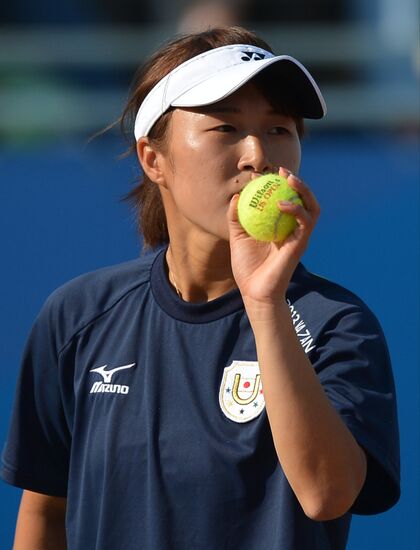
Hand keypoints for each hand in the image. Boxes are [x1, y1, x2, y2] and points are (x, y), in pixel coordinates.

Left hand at [227, 168, 319, 308]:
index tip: (262, 174)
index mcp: (279, 225)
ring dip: (304, 190)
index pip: (284, 199)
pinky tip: (282, 203)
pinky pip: (305, 222)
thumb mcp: (237, 237)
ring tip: (290, 179)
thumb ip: (236, 217)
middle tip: (282, 170)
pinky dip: (296, 209)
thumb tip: (235, 196)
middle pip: (302, 199)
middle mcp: (292, 228)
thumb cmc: (247, 266)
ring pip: (311, 206)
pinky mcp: (302, 244)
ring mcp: (299, 235)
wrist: (254, 291)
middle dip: (296, 181)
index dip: (276, 184)